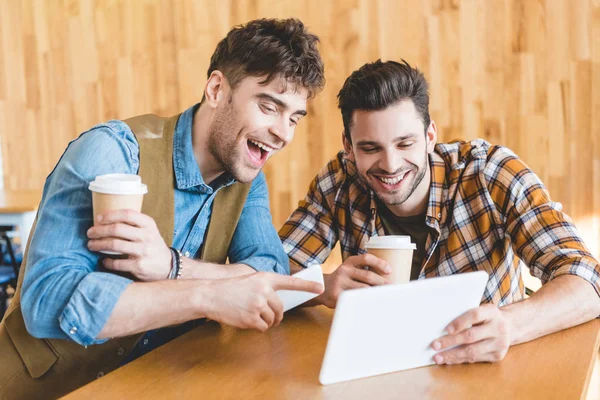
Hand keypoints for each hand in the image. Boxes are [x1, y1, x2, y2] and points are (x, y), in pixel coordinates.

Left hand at [87, 209, 171, 280]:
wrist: (168, 265)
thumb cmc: (153, 245)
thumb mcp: (149, 230)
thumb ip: (134, 224)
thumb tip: (106, 219)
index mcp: (149, 224)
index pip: (127, 214)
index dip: (110, 215)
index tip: (98, 218)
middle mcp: (147, 236)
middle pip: (117, 229)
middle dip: (99, 230)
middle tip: (90, 233)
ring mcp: (143, 251)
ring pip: (114, 245)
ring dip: (98, 244)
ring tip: (91, 245)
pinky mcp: (139, 266)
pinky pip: (116, 262)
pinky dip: (106, 261)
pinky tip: (104, 260)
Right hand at [204, 272, 323, 331]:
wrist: (210, 295)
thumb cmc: (229, 289)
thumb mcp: (250, 281)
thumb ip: (265, 288)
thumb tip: (277, 304)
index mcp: (265, 278)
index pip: (290, 282)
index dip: (307, 286)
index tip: (320, 287)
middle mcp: (264, 290)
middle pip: (280, 308)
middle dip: (277, 316)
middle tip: (272, 319)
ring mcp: (258, 304)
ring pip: (272, 319)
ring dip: (266, 322)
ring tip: (253, 316)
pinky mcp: (251, 318)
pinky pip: (263, 327)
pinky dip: (258, 328)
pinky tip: (247, 321)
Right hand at [316, 254, 390, 307]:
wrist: (322, 289)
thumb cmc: (342, 280)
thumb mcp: (350, 269)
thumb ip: (364, 271)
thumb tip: (388, 279)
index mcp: (349, 262)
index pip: (366, 258)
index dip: (379, 263)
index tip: (390, 271)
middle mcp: (344, 270)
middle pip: (368, 275)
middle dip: (383, 283)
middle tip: (392, 289)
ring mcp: (339, 282)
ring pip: (363, 288)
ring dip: (376, 293)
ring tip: (386, 296)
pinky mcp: (337, 295)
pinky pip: (355, 299)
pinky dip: (366, 301)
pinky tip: (373, 303)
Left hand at [431, 303, 511, 363]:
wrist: (510, 326)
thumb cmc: (487, 317)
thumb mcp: (481, 309)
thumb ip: (466, 315)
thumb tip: (440, 325)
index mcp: (492, 312)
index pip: (475, 315)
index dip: (460, 322)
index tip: (446, 329)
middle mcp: (498, 328)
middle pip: (471, 336)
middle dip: (450, 342)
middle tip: (435, 345)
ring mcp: (499, 343)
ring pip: (472, 351)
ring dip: (452, 355)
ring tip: (438, 357)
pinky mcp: (498, 355)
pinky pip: (476, 359)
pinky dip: (460, 360)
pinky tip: (449, 359)